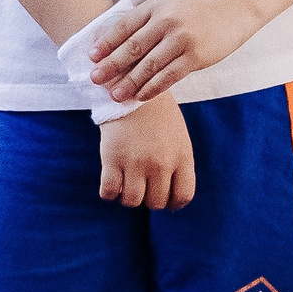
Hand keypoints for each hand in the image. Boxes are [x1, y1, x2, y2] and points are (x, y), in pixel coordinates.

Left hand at [92, 0, 260, 101]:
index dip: (106, 43)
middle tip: (95, 80)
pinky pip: (169, 76)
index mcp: (157, 6)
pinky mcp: (196, 56)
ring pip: (148, 66)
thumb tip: (120, 44)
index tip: (91, 57)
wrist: (236, 5)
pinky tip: (140, 96)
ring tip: (115, 95)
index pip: (124, 26)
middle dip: (111, 66)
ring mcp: (182, 39)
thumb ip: (148, 20)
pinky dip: (152, 88)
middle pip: (132, 47)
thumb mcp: (171, 4)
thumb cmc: (200, 7)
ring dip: (129, 82)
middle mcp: (167, 21)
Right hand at [99, 93, 194, 208]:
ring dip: (128, 196)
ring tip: (127, 182)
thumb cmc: (158, 114)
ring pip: (132, 201)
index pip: (183, 196)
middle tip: (143, 185)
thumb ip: (178, 163)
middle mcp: (161, 163)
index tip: (165, 197)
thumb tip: (173, 197)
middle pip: (156, 202)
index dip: (173, 202)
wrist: (132, 88)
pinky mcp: (112, 159)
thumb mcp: (179, 137)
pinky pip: (109, 192)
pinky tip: (112, 180)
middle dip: (149, 198)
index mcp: (182, 156)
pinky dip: (109, 192)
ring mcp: (136, 162)